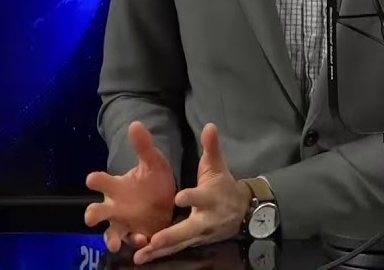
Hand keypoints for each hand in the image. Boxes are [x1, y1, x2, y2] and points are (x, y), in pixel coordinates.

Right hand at [85, 121, 177, 253]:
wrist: (170, 200)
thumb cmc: (154, 180)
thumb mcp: (154, 162)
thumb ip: (144, 146)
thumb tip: (135, 123)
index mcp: (117, 186)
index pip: (101, 181)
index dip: (95, 180)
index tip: (92, 178)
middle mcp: (115, 207)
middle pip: (96, 212)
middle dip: (93, 214)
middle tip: (92, 217)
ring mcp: (124, 223)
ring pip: (111, 234)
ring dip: (112, 239)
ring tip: (116, 244)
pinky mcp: (136, 235)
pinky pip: (132, 243)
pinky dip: (135, 244)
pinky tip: (143, 243)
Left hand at [133, 123, 252, 264]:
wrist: (243, 212)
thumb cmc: (224, 186)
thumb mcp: (218, 167)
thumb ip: (211, 148)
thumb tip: (209, 125)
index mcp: (211, 197)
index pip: (201, 197)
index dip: (191, 197)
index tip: (178, 198)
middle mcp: (205, 218)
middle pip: (189, 228)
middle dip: (172, 235)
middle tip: (155, 241)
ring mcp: (199, 234)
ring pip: (179, 243)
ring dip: (160, 250)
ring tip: (140, 255)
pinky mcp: (192, 242)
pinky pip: (175, 250)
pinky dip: (159, 255)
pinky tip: (141, 258)